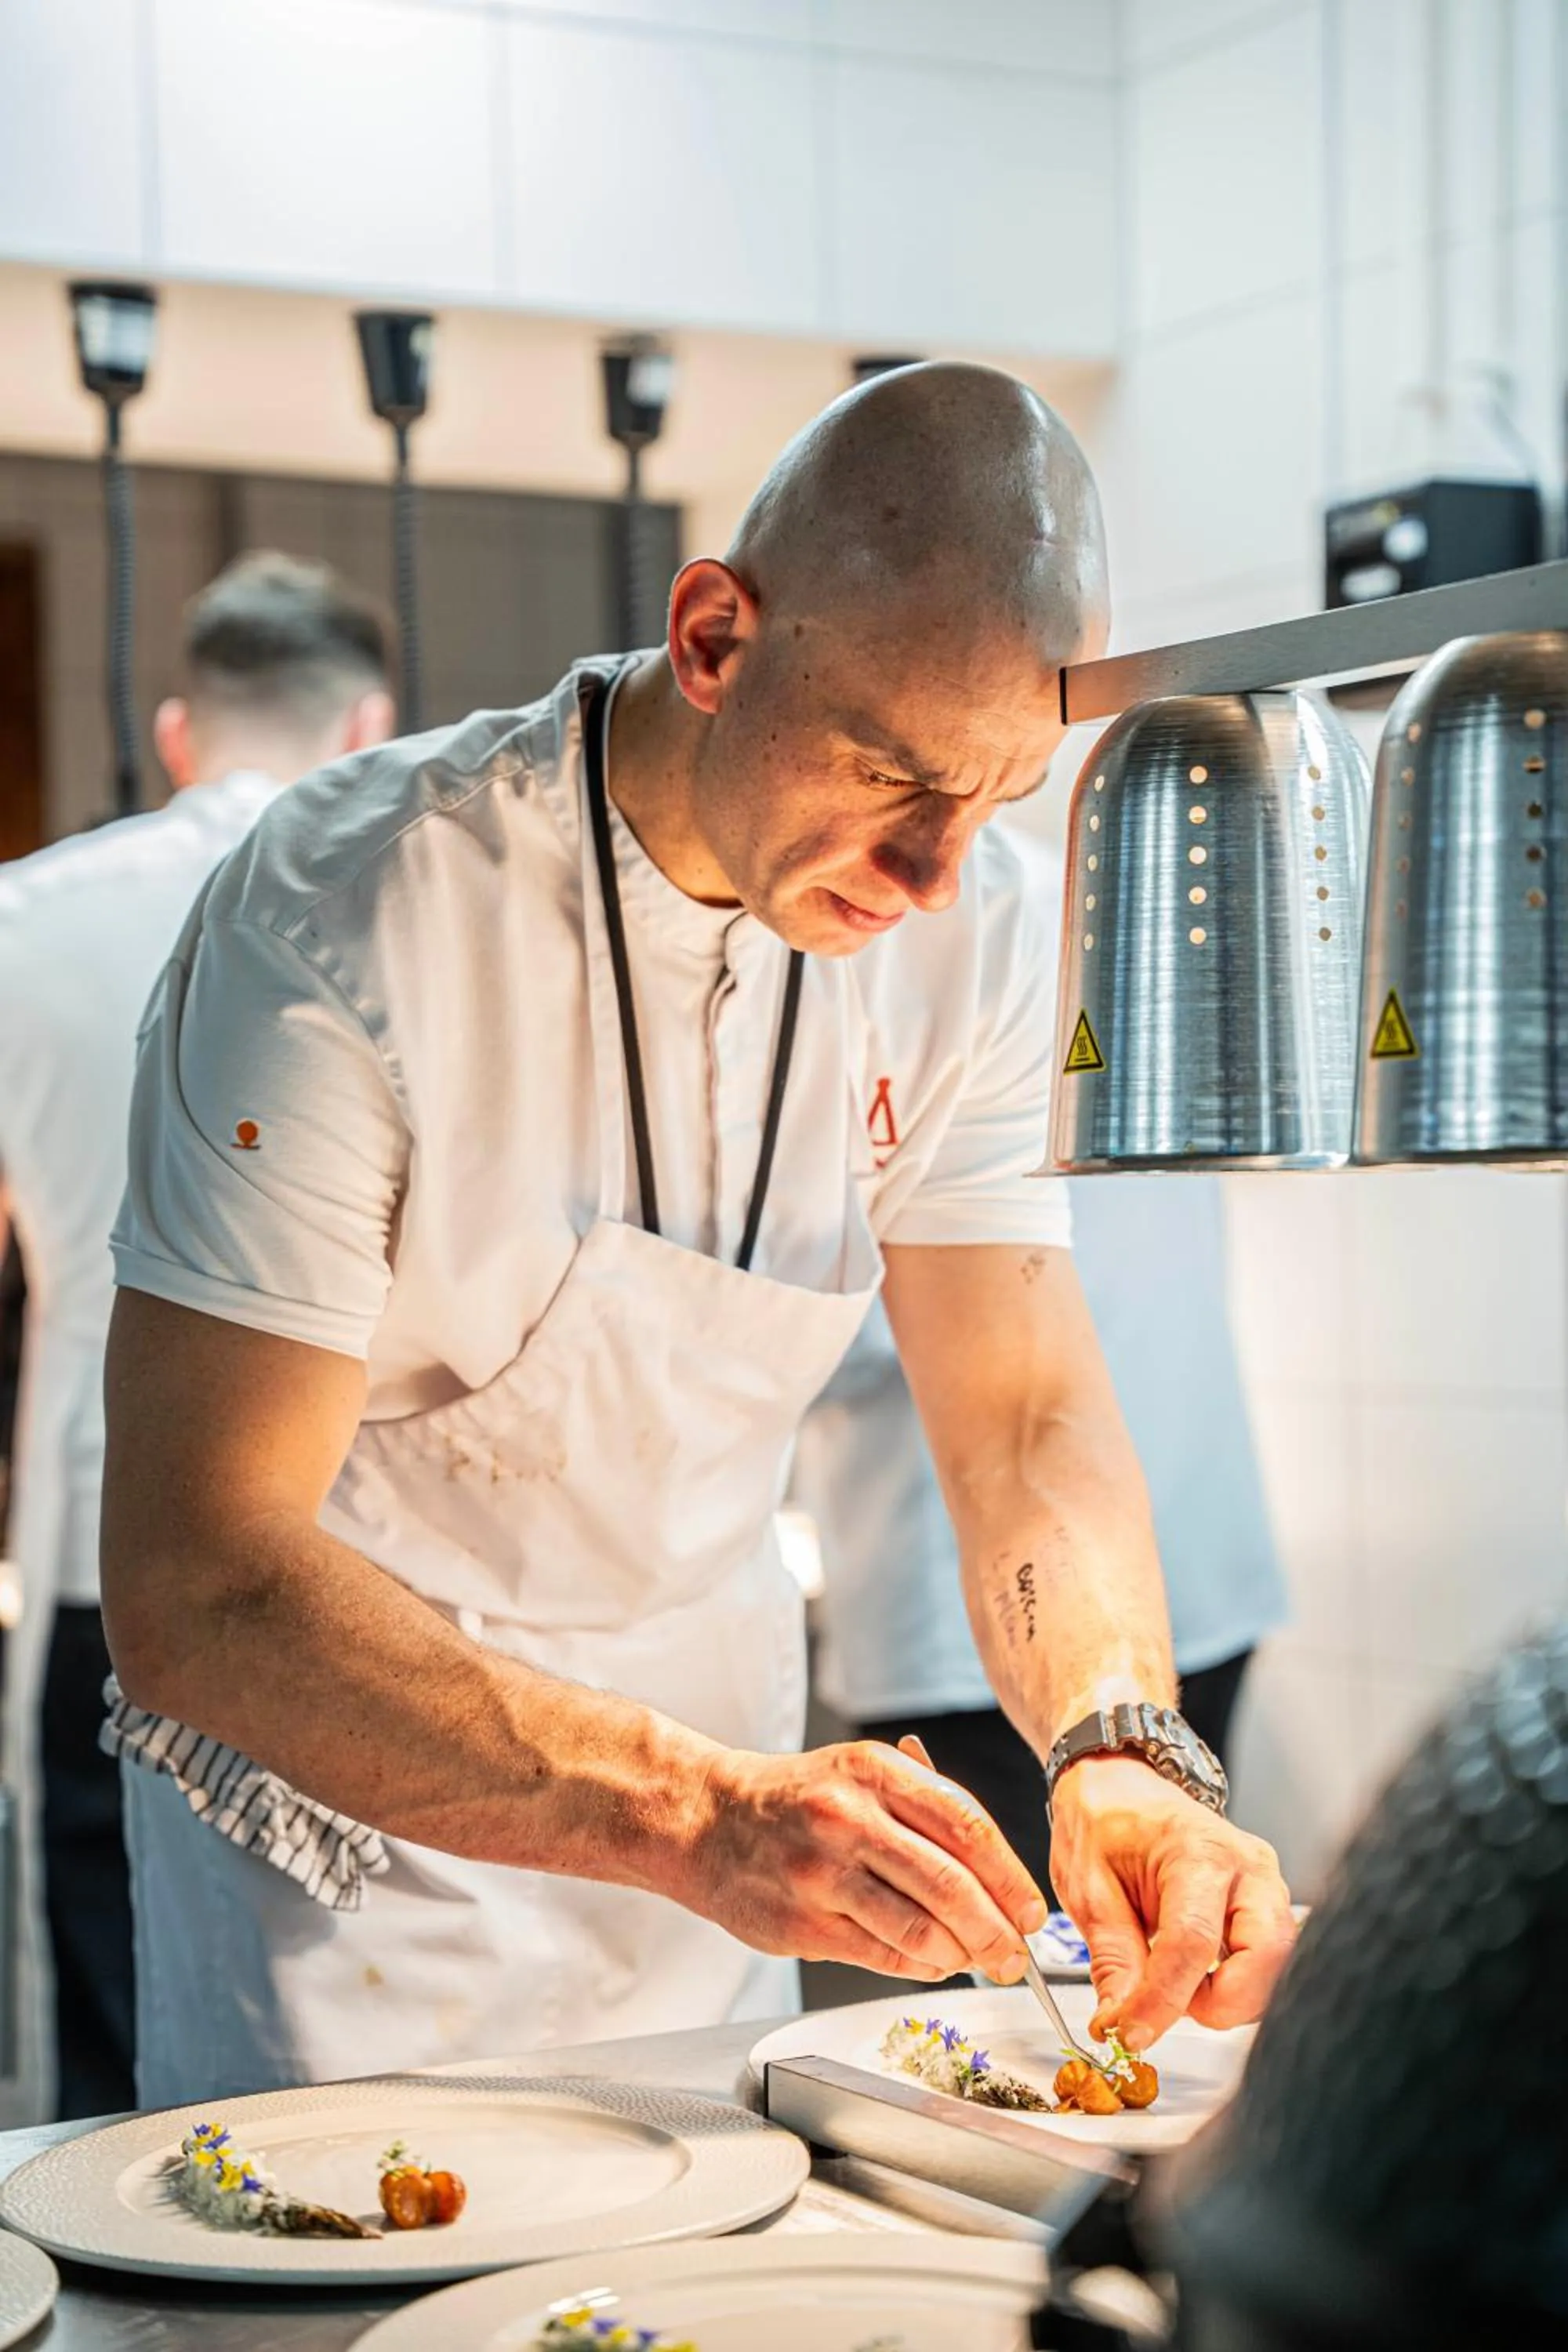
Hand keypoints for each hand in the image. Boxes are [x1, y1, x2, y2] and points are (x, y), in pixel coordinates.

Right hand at [678, 1740, 1047, 1982]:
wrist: (707, 1819)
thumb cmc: (798, 1800)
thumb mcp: (862, 1774)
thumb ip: (927, 1813)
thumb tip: (998, 1881)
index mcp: (873, 1771)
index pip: (967, 1825)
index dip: (1011, 1877)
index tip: (1032, 1911)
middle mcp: (847, 1817)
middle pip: (950, 1884)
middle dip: (996, 1930)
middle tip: (1016, 1955)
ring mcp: (820, 1872)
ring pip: (918, 1928)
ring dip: (962, 1955)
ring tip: (977, 1961)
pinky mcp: (800, 1923)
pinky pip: (880, 1954)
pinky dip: (919, 1966)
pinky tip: (931, 1962)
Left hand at [1048, 1756, 1295, 2051]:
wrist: (1120, 1786)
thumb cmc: (1104, 1823)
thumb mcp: (1088, 1888)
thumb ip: (1112, 1959)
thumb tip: (1121, 2027)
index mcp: (1197, 1850)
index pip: (1192, 1943)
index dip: (1161, 2002)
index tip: (1127, 2036)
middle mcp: (1247, 1866)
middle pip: (1265, 1958)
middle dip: (1220, 2003)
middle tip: (1165, 2008)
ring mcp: (1265, 1885)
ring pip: (1276, 1967)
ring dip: (1228, 1997)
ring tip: (1172, 1984)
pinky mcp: (1267, 1905)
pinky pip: (1268, 1963)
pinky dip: (1235, 1985)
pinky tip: (1193, 1976)